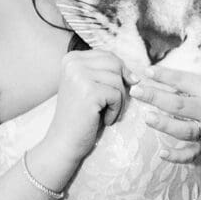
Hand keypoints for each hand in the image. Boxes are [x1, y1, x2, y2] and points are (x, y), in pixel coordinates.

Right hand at [43, 49, 129, 165]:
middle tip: (110, 104)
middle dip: (119, 85)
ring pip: (118, 80)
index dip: (118, 73)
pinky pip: (117, 95)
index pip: (108, 56)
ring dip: (118, 100)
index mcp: (72, 58)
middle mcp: (73, 63)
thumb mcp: (90, 86)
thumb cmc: (80, 115)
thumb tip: (137, 76)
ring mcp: (80, 76)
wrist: (63, 143)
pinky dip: (116, 110)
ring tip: (106, 113)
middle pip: (115, 64)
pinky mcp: (89, 91)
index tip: (110, 92)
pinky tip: (105, 119)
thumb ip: (107, 72)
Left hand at [130, 67, 200, 163]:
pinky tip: (162, 153)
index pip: (184, 81)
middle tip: (136, 90)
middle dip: (154, 96)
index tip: (147, 71)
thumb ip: (198, 86)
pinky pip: (190, 154)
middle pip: (177, 104)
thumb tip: (169, 82)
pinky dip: (176, 156)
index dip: (164, 75)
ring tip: (146, 116)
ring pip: (181, 130)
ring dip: (162, 123)